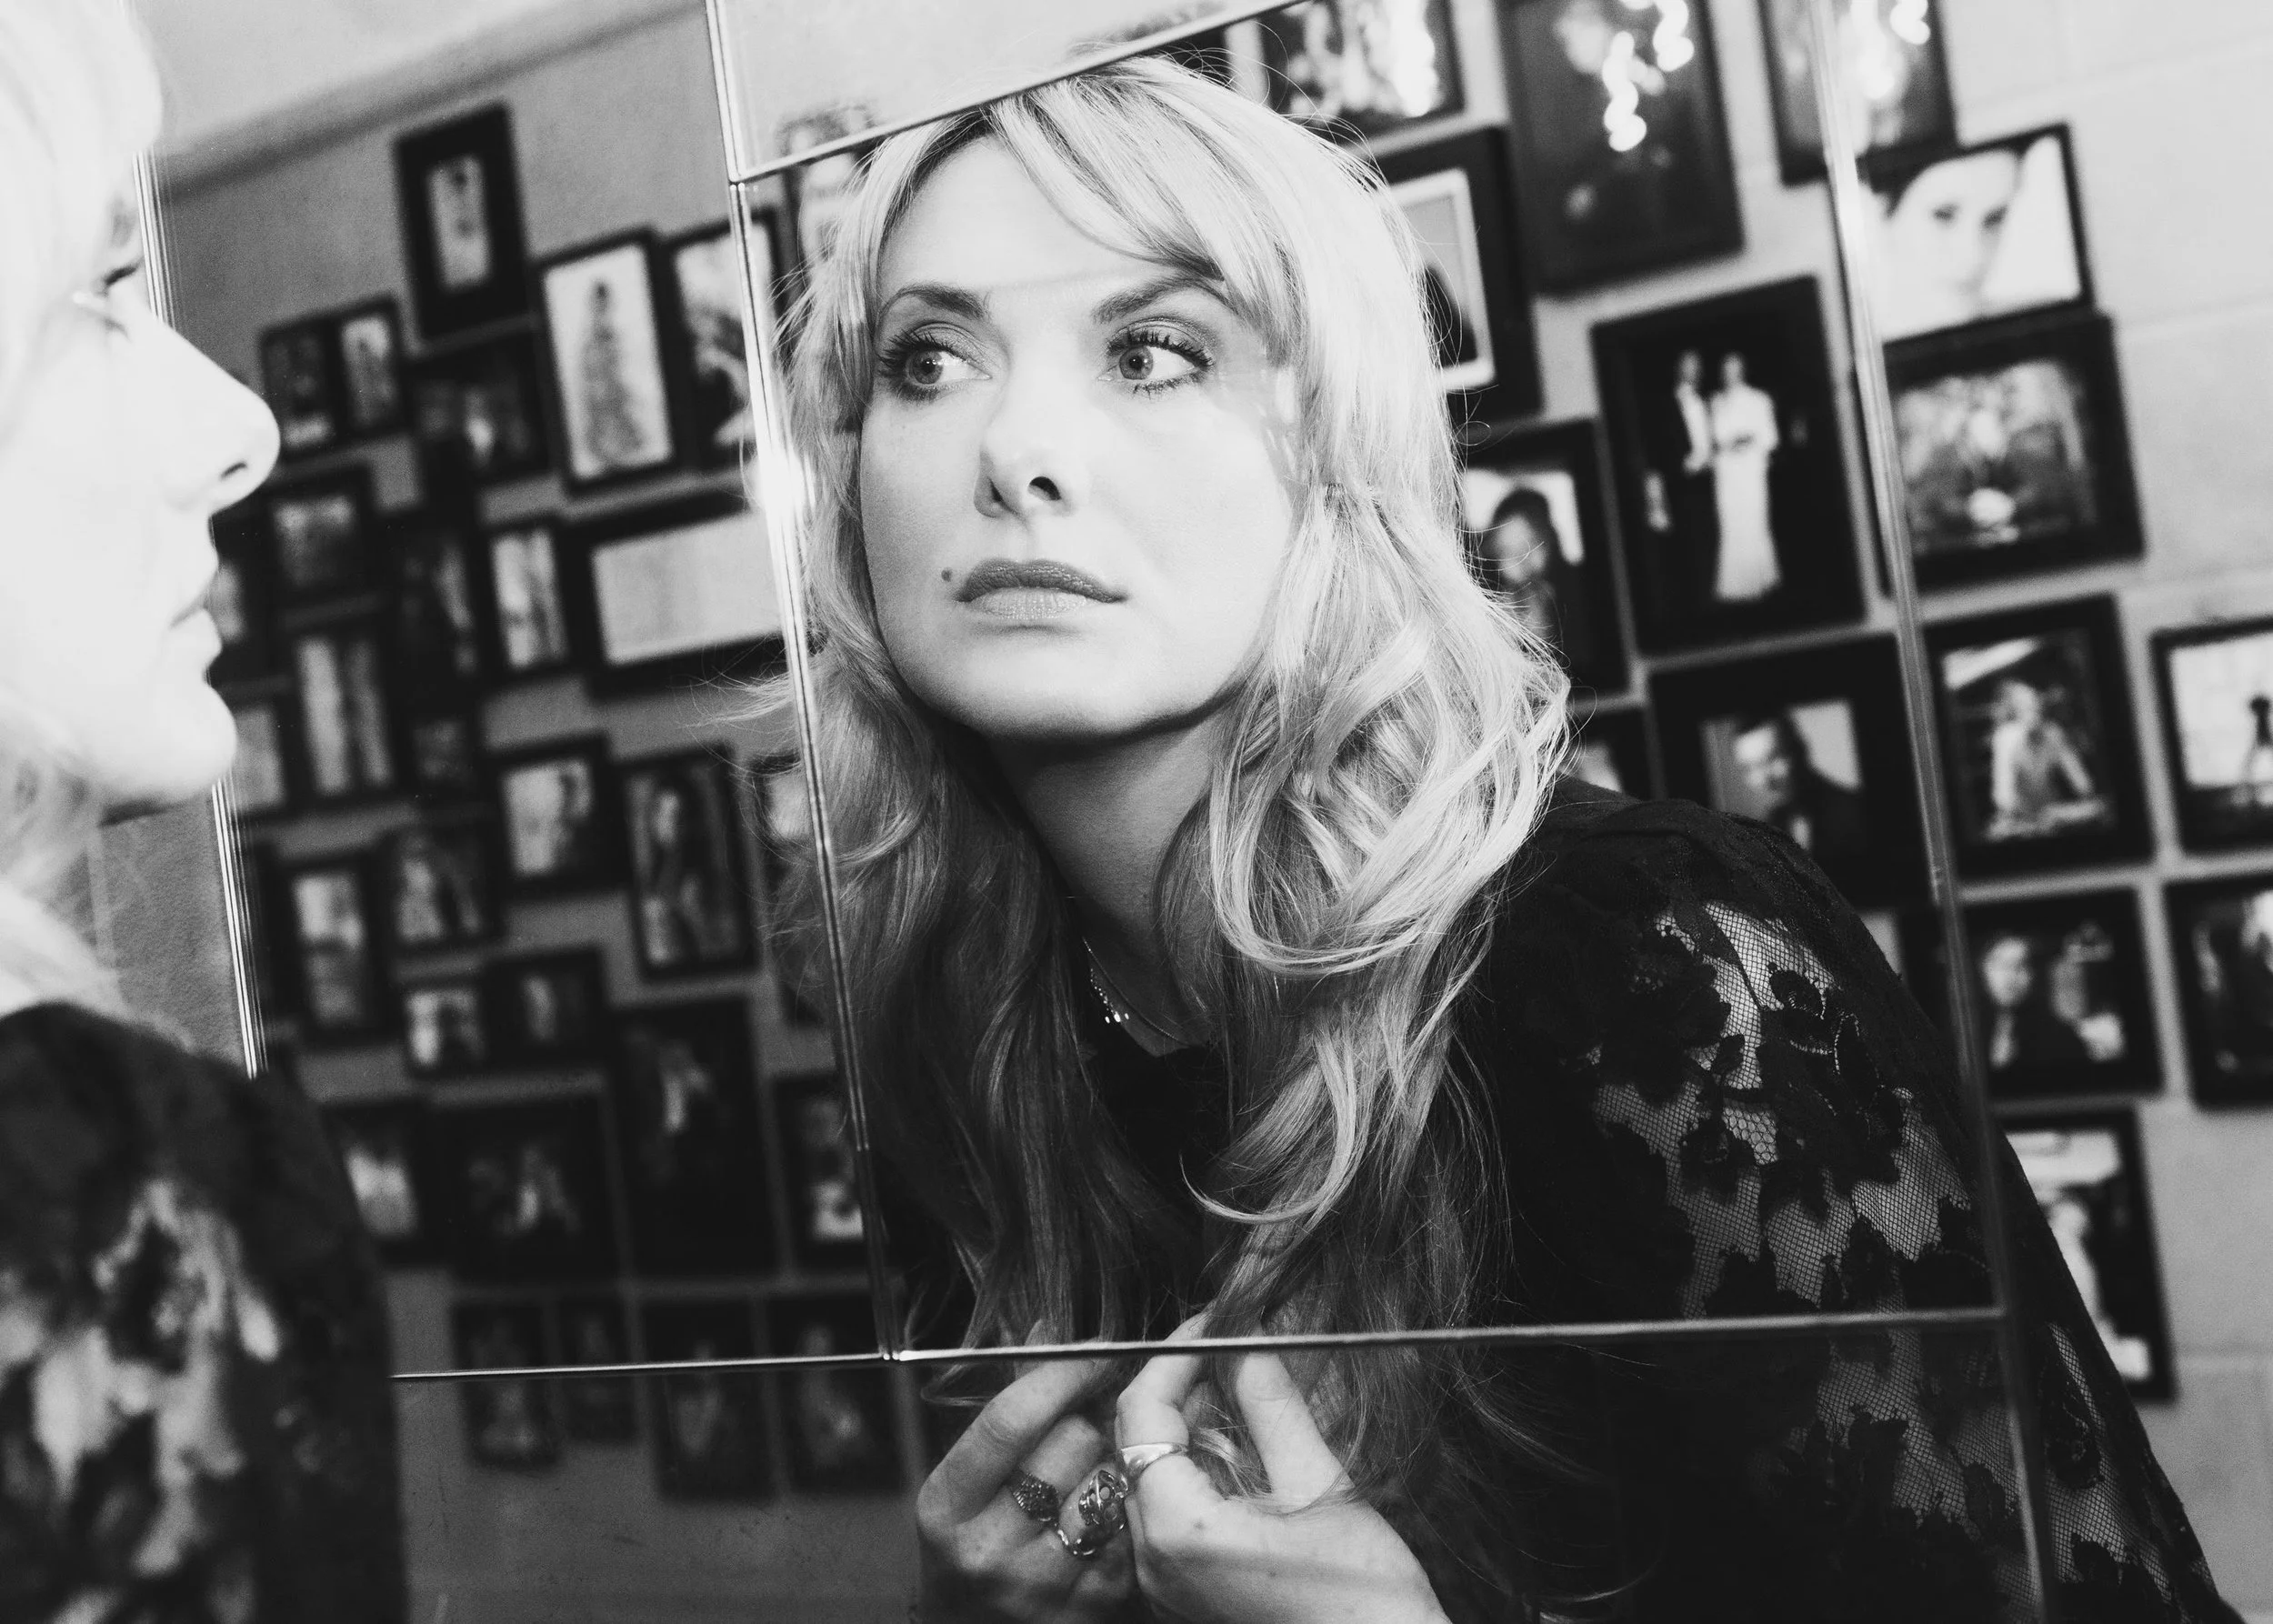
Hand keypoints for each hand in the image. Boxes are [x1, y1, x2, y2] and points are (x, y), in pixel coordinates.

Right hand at [915, 1354, 1135, 1621]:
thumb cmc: (970, 1541)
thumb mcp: (965, 1479)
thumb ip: (1008, 1406)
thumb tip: (1048, 1332)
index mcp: (947, 1505)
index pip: (1012, 1418)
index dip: (1064, 1372)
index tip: (1101, 1348)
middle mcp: (989, 1548)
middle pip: (1074, 1442)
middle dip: (1091, 1420)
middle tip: (1092, 1421)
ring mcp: (1042, 1583)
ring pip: (1113, 1481)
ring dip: (1117, 1462)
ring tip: (1099, 1468)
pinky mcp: (1091, 1606)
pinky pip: (1135, 1527)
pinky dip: (1134, 1509)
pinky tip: (1116, 1509)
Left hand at [1115, 1331, 1446, 1623]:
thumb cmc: (1362, 1599)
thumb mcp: (1319, 1483)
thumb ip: (1271, 1405)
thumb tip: (1247, 1337)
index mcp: (1176, 1529)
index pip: (1140, 1412)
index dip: (1175, 1354)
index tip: (1216, 1323)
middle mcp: (1153, 1563)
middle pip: (1138, 1445)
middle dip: (1183, 1389)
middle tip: (1236, 1353)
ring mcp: (1165, 1588)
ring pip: (1151, 1479)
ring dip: (1191, 1431)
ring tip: (1246, 1401)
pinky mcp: (1185, 1599)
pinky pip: (1169, 1518)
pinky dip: (1197, 1476)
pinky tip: (1246, 1460)